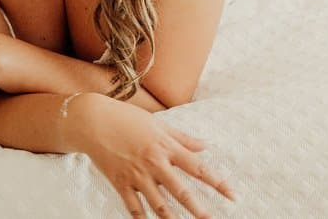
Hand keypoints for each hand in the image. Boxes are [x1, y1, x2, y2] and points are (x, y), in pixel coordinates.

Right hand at [75, 95, 235, 217]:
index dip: (217, 182)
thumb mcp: (159, 125)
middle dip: (199, 209)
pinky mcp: (120, 183)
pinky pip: (134, 207)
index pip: (198, 167)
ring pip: (159, 204)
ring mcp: (137, 176)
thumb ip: (183, 138)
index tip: (232, 195)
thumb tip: (205, 145)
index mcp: (166, 147)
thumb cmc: (128, 119)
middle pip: (181, 191)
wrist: (94, 121)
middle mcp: (154, 163)